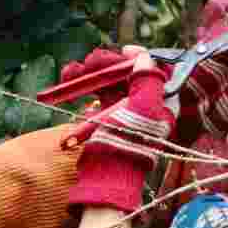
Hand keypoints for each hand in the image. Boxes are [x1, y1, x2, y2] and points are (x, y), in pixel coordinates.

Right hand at [67, 51, 176, 213]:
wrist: (105, 177)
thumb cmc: (127, 144)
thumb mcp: (142, 109)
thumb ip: (148, 80)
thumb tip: (145, 58)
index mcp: (159, 104)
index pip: (153, 72)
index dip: (140, 57)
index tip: (123, 50)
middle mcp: (144, 107)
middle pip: (126, 75)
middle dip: (106, 66)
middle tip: (88, 63)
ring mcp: (124, 114)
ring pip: (108, 84)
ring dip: (89, 75)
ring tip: (69, 73)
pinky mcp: (107, 121)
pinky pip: (97, 97)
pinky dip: (83, 88)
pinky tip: (69, 82)